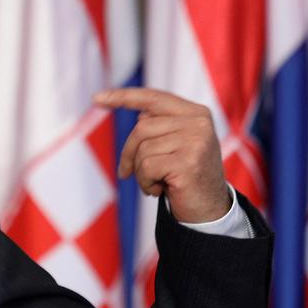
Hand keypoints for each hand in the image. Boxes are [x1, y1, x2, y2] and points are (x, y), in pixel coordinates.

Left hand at [97, 87, 234, 223]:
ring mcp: (195, 141)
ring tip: (156, 183)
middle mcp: (198, 122)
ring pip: (142, 150)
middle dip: (128, 153)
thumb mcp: (178, 146)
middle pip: (141, 127)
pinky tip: (160, 190)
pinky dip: (146, 183)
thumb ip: (162, 127)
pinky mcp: (188, 162)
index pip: (154, 98)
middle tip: (127, 173)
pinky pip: (147, 168)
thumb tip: (139, 114)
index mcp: (196, 113)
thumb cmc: (187, 177)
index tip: (97, 98)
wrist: (210, 210)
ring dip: (140, 172)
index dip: (123, 96)